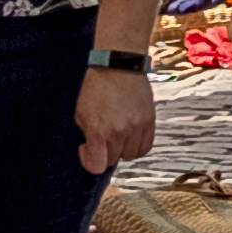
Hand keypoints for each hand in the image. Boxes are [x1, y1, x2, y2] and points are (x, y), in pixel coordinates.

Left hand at [77, 60, 157, 178]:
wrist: (119, 66)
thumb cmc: (96, 88)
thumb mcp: (81, 113)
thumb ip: (88, 134)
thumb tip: (94, 148)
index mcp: (98, 130)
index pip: (96, 166)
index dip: (89, 162)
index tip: (86, 149)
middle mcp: (119, 132)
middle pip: (113, 159)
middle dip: (105, 151)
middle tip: (102, 137)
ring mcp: (137, 127)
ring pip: (131, 155)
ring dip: (122, 149)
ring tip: (118, 135)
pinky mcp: (150, 121)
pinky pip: (145, 146)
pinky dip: (137, 146)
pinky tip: (131, 136)